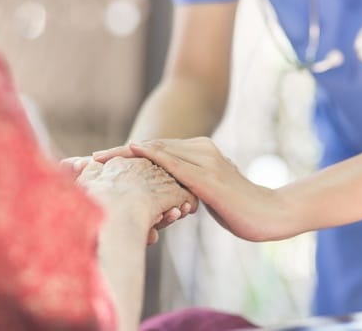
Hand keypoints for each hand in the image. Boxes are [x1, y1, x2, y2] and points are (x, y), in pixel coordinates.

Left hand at [94, 138, 291, 241]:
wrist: (271, 214)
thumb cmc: (242, 208)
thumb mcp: (210, 193)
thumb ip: (191, 187)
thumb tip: (174, 197)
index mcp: (201, 152)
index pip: (158, 149)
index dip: (129, 154)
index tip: (104, 160)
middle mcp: (202, 151)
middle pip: (153, 147)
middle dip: (120, 153)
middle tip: (90, 159)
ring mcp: (206, 162)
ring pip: (159, 152)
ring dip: (127, 154)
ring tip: (99, 159)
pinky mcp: (209, 178)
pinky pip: (175, 164)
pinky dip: (151, 157)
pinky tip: (132, 154)